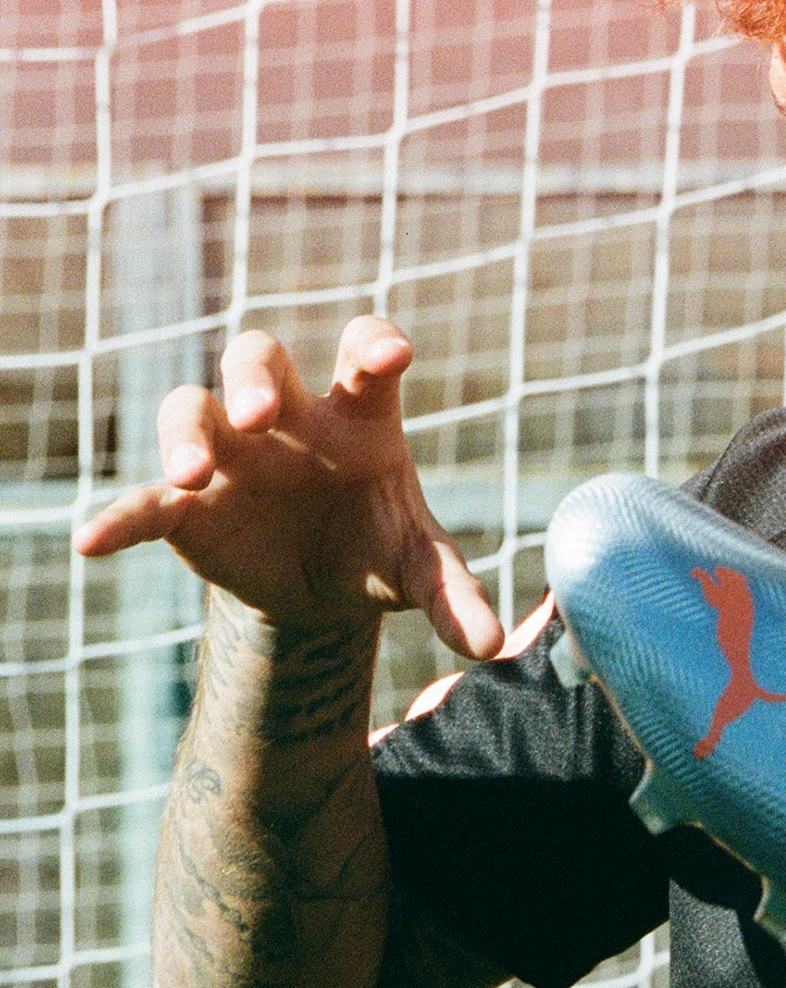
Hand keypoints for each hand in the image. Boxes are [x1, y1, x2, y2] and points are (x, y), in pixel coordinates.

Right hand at [72, 315, 505, 658]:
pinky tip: (93, 543)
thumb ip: (453, 593)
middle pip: (257, 358)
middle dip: (253, 378)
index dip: (371, 344)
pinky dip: (119, 517)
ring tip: (189, 475)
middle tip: (261, 413)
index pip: (361, 354)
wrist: (319, 588)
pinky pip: (144, 501)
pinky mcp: (186, 505)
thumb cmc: (377, 547)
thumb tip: (491, 643)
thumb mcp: (418, 567)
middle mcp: (287, 417)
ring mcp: (230, 454)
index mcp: (357, 414)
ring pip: (190, 410)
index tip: (389, 354)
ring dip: (185, 435)